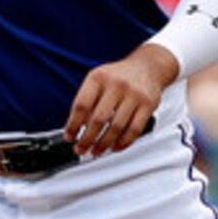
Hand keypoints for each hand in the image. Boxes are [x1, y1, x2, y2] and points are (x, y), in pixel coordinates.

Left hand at [64, 42, 177, 157]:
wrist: (146, 67)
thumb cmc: (118, 76)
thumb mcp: (98, 80)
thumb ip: (87, 100)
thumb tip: (76, 128)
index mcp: (98, 77)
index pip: (81, 105)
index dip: (73, 125)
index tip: (68, 137)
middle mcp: (116, 85)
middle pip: (98, 119)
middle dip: (87, 139)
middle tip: (80, 149)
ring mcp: (134, 95)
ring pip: (116, 128)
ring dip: (104, 144)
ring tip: (96, 152)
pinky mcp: (148, 105)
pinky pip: (134, 130)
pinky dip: (123, 143)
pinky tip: (114, 147)